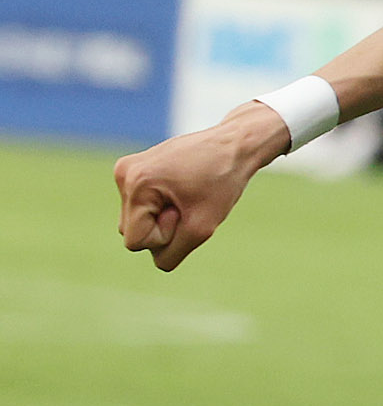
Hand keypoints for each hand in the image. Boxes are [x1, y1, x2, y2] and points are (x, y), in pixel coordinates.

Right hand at [115, 105, 291, 270]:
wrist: (235, 144)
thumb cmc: (222, 182)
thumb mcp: (202, 227)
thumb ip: (174, 252)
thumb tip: (158, 261)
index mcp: (135, 184)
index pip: (135, 241)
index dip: (165, 237)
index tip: (185, 213)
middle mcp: (124, 174)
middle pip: (132, 231)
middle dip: (162, 228)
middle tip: (189, 204)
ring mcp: (127, 169)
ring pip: (136, 220)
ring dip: (162, 218)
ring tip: (186, 196)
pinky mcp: (135, 168)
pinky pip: (142, 205)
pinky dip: (161, 206)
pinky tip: (182, 190)